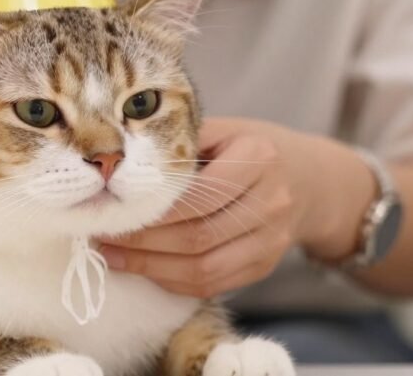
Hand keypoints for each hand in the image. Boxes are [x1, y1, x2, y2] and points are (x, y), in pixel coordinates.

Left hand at [99, 118, 371, 297]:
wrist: (310, 178)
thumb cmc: (251, 148)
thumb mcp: (224, 130)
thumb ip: (180, 145)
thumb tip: (118, 166)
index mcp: (258, 158)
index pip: (198, 195)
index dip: (152, 210)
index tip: (112, 209)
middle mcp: (271, 202)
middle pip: (198, 236)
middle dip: (143, 241)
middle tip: (102, 235)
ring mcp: (273, 240)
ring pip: (204, 268)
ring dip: (151, 267)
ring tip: (113, 256)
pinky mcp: (265, 266)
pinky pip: (214, 282)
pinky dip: (173, 280)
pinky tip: (144, 268)